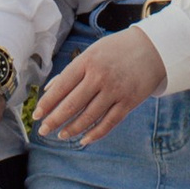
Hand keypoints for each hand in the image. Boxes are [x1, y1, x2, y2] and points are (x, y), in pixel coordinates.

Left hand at [33, 25, 165, 146]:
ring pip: (88, 117)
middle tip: (43, 131)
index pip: (61, 86)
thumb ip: (70, 72)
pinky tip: (83, 140)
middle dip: (54, 120)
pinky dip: (95, 134)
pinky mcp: (129, 102)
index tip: (37, 115)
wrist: (152, 48)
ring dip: (72, 129)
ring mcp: (115, 90)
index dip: (47, 103)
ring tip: (61, 135)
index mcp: (87, 62)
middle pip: (72, 105)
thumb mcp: (92, 53)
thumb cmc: (115, 50)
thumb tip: (48, 90)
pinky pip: (109, 123)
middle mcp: (100, 76)